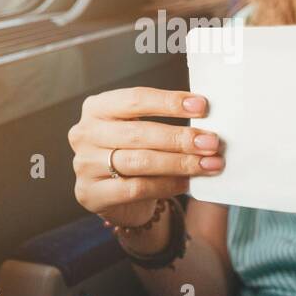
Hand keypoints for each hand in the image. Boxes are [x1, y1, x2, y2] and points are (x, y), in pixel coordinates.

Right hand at [69, 86, 223, 226]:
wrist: (115, 196)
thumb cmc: (133, 153)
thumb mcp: (142, 130)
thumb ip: (164, 122)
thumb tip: (204, 123)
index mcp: (97, 108)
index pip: (135, 99)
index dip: (169, 102)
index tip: (202, 106)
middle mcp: (85, 134)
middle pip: (139, 132)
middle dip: (180, 138)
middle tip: (211, 142)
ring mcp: (84, 165)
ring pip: (140, 161)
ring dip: (179, 163)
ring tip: (208, 163)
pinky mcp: (90, 193)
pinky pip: (136, 188)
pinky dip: (166, 185)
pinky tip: (186, 182)